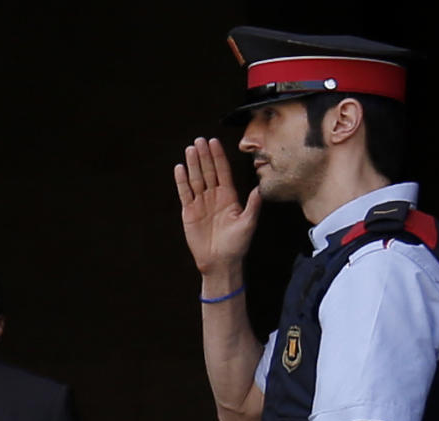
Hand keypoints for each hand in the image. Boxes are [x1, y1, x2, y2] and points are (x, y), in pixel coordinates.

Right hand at [174, 137, 261, 275]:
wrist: (220, 262)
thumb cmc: (237, 244)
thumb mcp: (248, 224)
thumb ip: (252, 205)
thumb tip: (258, 189)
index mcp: (229, 196)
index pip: (222, 171)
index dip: (218, 157)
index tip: (214, 142)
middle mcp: (214, 197)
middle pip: (208, 171)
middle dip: (204, 156)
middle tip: (199, 140)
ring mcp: (201, 203)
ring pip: (196, 179)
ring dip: (192, 164)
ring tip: (189, 149)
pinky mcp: (189, 212)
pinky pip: (185, 193)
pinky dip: (181, 181)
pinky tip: (179, 168)